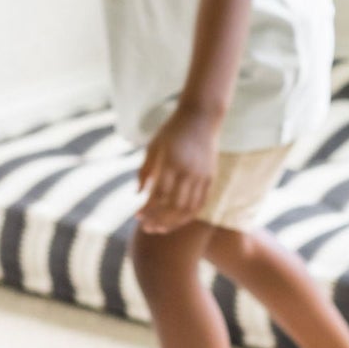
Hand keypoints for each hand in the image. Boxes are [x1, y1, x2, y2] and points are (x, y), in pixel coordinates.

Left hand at [137, 107, 218, 233]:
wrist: (201, 118)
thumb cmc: (171, 132)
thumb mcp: (153, 147)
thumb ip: (144, 171)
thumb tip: (138, 195)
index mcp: (171, 162)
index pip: (158, 194)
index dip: (147, 208)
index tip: (137, 216)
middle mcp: (188, 171)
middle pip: (174, 205)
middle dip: (159, 220)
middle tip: (147, 228)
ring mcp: (201, 175)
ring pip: (189, 208)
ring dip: (174, 222)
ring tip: (160, 229)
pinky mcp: (210, 177)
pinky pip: (200, 203)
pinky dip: (188, 215)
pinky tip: (177, 221)